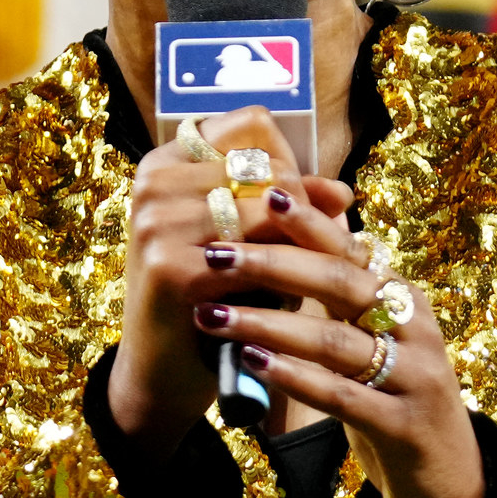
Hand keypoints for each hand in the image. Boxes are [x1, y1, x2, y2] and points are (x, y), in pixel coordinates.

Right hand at [110, 106, 347, 455]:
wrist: (159, 373)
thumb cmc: (208, 297)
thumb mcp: (247, 242)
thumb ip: (291, 209)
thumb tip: (342, 192)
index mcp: (166, 161)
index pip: (252, 124)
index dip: (289, 159)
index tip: (297, 199)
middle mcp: (154, 182)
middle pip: (267, 166)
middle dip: (303, 207)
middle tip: (316, 247)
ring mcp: (157, 222)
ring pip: (270, 208)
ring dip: (299, 244)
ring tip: (303, 275)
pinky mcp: (171, 267)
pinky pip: (260, 255)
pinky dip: (285, 277)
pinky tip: (287, 300)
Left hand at [204, 227, 486, 497]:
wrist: (446, 476)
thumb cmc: (394, 396)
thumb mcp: (373, 337)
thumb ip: (341, 290)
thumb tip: (293, 229)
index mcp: (401, 298)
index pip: (350, 247)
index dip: (308, 220)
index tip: (259, 193)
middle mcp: (414, 327)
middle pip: (341, 282)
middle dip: (274, 263)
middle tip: (217, 252)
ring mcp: (415, 376)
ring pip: (336, 340)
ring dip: (269, 324)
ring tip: (214, 314)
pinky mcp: (404, 424)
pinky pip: (343, 395)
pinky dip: (297, 377)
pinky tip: (255, 365)